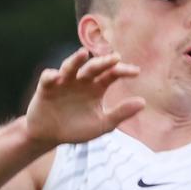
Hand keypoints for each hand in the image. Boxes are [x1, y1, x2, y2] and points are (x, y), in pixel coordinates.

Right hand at [24, 48, 144, 146]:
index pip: (112, 74)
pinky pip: (48, 78)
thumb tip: (143, 102)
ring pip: (70, 67)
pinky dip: (51, 76)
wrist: (50, 136)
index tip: (136, 72)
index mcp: (96, 88)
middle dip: (103, 62)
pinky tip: (56, 76)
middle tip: (115, 58)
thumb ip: (121, 113)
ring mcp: (64, 82)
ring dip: (75, 60)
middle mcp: (81, 81)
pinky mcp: (46, 88)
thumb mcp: (102, 124)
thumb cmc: (77, 128)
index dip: (123, 71)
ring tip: (83, 53)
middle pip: (93, 67)